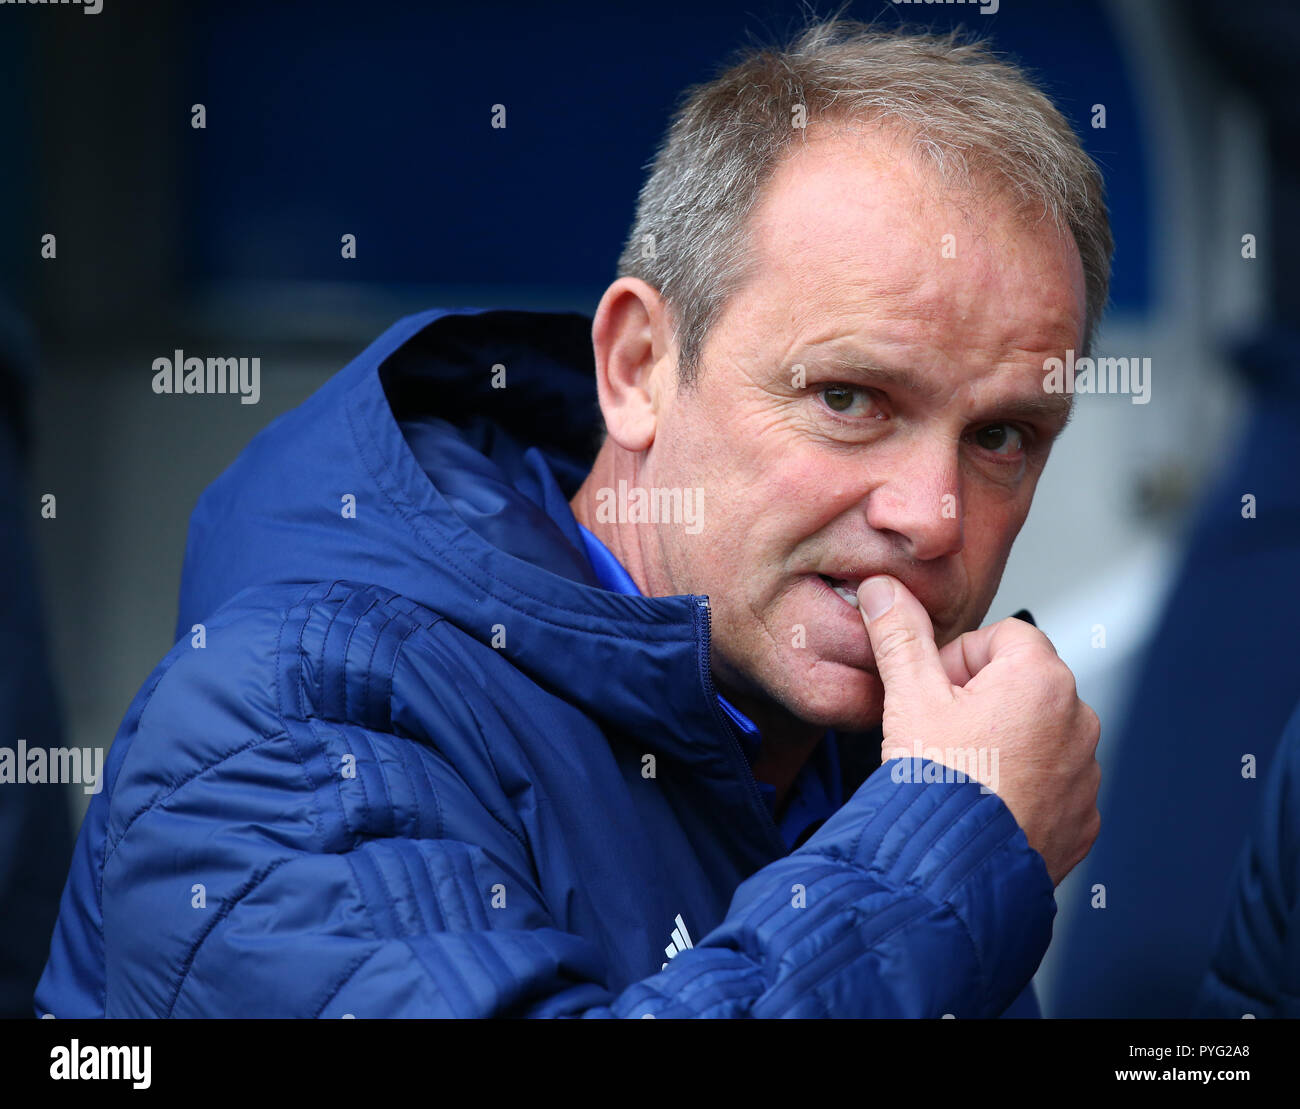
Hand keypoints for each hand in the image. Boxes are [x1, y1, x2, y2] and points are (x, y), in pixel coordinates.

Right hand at [857, 575, 1100, 886]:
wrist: (953, 873)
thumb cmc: (936, 784)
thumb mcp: (908, 697)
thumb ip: (899, 635)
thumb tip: (884, 589)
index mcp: (1041, 679)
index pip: (1003, 636)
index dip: (960, 659)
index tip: (935, 691)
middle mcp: (1079, 720)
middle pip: (1022, 684)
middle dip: (982, 700)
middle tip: (940, 733)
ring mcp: (1086, 773)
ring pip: (1039, 735)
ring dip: (1005, 743)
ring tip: (960, 771)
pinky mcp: (1084, 817)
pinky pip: (1053, 785)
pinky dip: (1023, 788)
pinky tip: (984, 802)